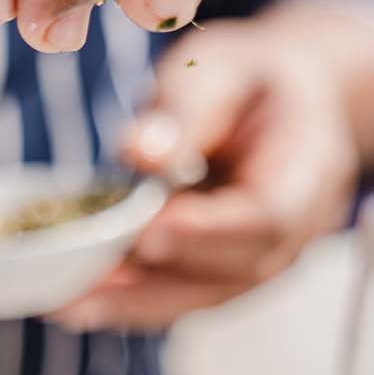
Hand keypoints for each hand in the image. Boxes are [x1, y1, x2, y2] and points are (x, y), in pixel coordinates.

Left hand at [50, 19, 363, 331]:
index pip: (264, 219)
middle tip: (85, 287)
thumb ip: (188, 110)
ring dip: (131, 304)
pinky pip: (178, 297)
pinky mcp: (220, 277)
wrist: (281, 107)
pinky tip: (76, 301)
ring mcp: (257, 265)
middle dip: (153, 284)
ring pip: (197, 298)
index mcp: (306, 175)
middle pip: (226, 275)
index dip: (208, 233)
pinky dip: (128, 301)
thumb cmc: (250, 84)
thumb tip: (140, 153)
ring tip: (67, 303)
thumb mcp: (223, 70)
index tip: (149, 233)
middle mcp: (291, 237)